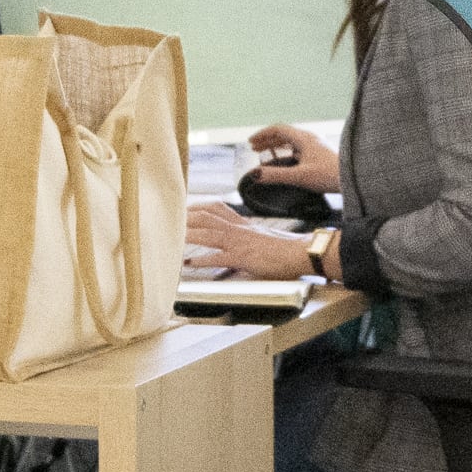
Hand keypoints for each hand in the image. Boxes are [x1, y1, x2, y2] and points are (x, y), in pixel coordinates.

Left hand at [182, 203, 313, 278]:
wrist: (302, 252)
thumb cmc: (287, 249)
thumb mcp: (264, 237)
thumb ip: (249, 237)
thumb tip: (240, 244)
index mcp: (244, 224)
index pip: (217, 208)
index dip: (198, 206)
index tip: (185, 208)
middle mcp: (239, 229)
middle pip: (207, 217)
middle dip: (186, 217)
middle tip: (169, 220)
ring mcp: (240, 243)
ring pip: (208, 234)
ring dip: (187, 236)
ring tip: (171, 238)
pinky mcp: (243, 258)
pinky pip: (218, 258)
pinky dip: (202, 261)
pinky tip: (189, 265)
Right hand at [243, 123, 340, 192]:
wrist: (353, 179)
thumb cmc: (329, 175)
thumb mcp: (299, 176)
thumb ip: (276, 175)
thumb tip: (255, 174)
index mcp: (304, 138)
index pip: (278, 129)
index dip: (263, 134)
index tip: (251, 142)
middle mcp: (310, 138)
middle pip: (284, 134)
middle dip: (268, 140)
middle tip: (254, 148)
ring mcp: (316, 145)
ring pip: (292, 141)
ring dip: (277, 146)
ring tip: (266, 154)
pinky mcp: (321, 154)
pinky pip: (299, 149)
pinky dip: (287, 152)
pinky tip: (285, 162)